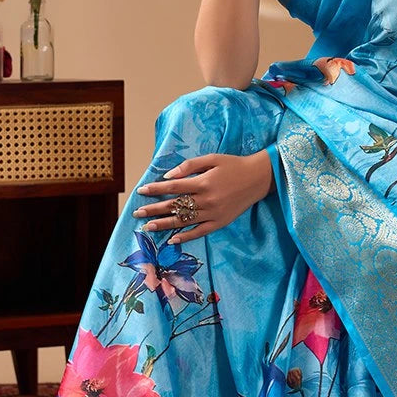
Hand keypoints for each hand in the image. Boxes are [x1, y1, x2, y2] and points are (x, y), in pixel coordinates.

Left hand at [132, 150, 274, 243]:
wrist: (259, 178)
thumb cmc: (234, 165)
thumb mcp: (212, 158)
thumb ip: (189, 165)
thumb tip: (168, 176)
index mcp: (203, 182)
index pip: (173, 187)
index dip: (155, 189)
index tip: (141, 191)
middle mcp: (206, 200)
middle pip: (174, 206)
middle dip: (154, 209)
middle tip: (137, 213)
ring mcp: (213, 213)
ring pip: (184, 221)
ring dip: (164, 224)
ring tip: (148, 226)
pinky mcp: (220, 222)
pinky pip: (200, 232)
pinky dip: (186, 236)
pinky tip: (172, 239)